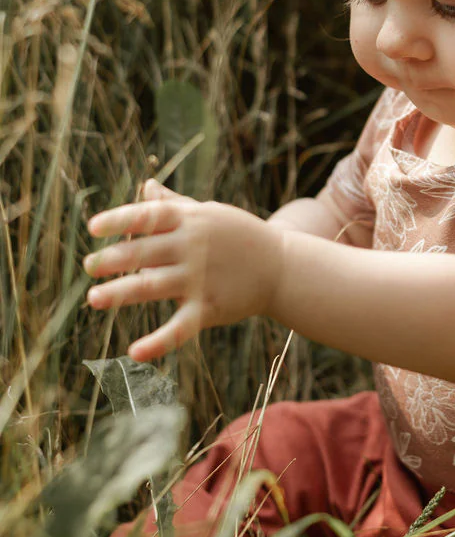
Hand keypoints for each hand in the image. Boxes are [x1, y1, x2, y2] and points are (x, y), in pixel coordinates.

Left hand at [84, 180, 283, 361]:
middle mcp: (193, 247)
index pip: (147, 216)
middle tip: (89, 267)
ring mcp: (201, 278)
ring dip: (121, 293)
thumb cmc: (239, 236)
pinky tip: (135, 351)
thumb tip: (145, 186)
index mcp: (190, 220)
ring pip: (152, 286)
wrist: (282, 267)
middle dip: (113, 260)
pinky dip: (158, 341)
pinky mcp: (210, 308)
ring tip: (94, 299)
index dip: (118, 220)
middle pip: (144, 251)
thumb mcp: (209, 214)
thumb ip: (174, 204)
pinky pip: (180, 326)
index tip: (93, 228)